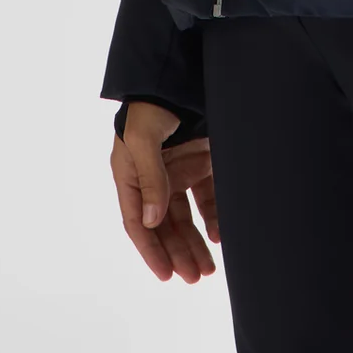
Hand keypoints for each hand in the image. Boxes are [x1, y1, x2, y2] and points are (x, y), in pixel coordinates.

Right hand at [110, 101, 219, 283]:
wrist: (180, 74)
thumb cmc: (152, 105)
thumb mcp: (143, 139)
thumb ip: (149, 178)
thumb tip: (151, 220)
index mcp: (130, 175)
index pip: (137, 223)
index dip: (151, 251)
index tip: (166, 275)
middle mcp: (153, 179)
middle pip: (164, 226)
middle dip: (178, 253)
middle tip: (194, 277)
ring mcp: (178, 171)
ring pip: (186, 217)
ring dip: (195, 243)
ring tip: (208, 270)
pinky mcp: (201, 162)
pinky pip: (207, 198)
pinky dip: (213, 218)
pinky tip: (221, 235)